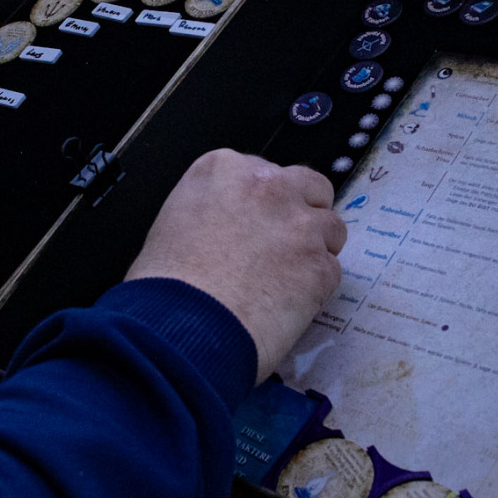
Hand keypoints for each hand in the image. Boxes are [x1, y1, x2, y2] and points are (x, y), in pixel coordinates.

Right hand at [126, 150, 345, 380]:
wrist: (181, 327)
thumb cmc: (165, 286)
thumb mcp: (174, 222)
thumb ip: (212, 210)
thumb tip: (227, 227)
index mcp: (224, 170)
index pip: (264, 172)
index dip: (265, 203)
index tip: (259, 223)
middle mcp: (267, 186)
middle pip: (310, 186)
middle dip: (303, 212)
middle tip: (284, 246)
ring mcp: (299, 224)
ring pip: (330, 228)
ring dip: (315, 250)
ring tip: (288, 281)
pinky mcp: (320, 265)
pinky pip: (331, 270)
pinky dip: (317, 288)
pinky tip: (288, 306)